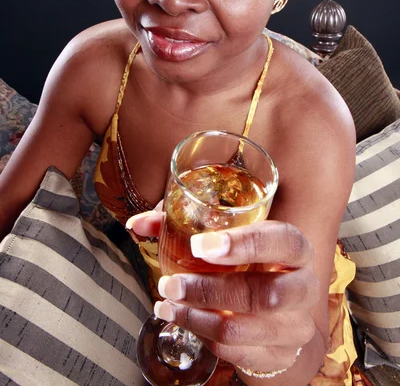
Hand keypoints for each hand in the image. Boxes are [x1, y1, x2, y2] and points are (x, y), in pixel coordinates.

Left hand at [126, 212, 319, 373]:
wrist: (282, 312)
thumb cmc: (250, 262)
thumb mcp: (230, 237)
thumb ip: (184, 224)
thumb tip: (138, 223)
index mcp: (296, 248)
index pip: (282, 242)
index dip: (244, 244)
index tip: (201, 246)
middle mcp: (302, 287)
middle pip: (263, 294)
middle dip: (208, 289)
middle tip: (171, 284)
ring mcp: (294, 326)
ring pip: (241, 327)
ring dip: (196, 316)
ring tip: (167, 304)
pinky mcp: (279, 355)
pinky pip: (234, 350)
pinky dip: (202, 334)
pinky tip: (183, 319)